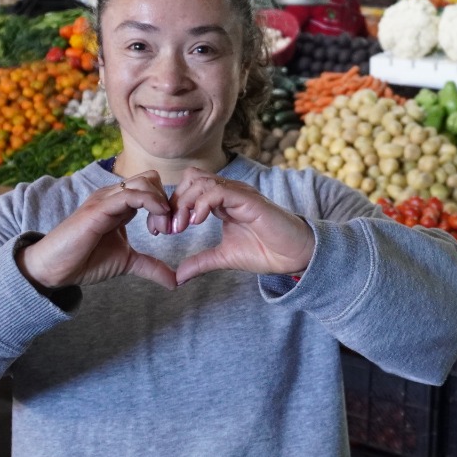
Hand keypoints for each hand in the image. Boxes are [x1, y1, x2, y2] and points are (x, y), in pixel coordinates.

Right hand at [19, 171, 177, 290]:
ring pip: (143, 182)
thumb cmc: (86, 261)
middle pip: (151, 179)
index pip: (151, 189)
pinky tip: (157, 219)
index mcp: (120, 205)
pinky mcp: (99, 208)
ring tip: (161, 228)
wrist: (56, 269)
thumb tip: (176, 282)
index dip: (167, 206)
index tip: (170, 230)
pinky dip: (150, 202)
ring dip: (161, 202)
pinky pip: (129, 194)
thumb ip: (151, 267)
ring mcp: (105, 199)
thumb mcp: (128, 262)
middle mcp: (113, 197)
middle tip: (168, 228)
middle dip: (167, 200)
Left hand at [170, 167, 315, 285]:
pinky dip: (202, 203)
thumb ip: (200, 262)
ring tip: (180, 227)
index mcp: (222, 202)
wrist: (295, 255)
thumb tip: (177, 277)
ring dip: (185, 202)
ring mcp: (239, 193)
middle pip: (190, 179)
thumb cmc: (265, 252)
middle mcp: (229, 192)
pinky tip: (197, 222)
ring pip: (201, 181)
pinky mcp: (248, 199)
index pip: (188, 189)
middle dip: (174, 202)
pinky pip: (219, 190)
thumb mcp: (224, 258)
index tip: (161, 231)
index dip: (171, 206)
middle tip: (168, 229)